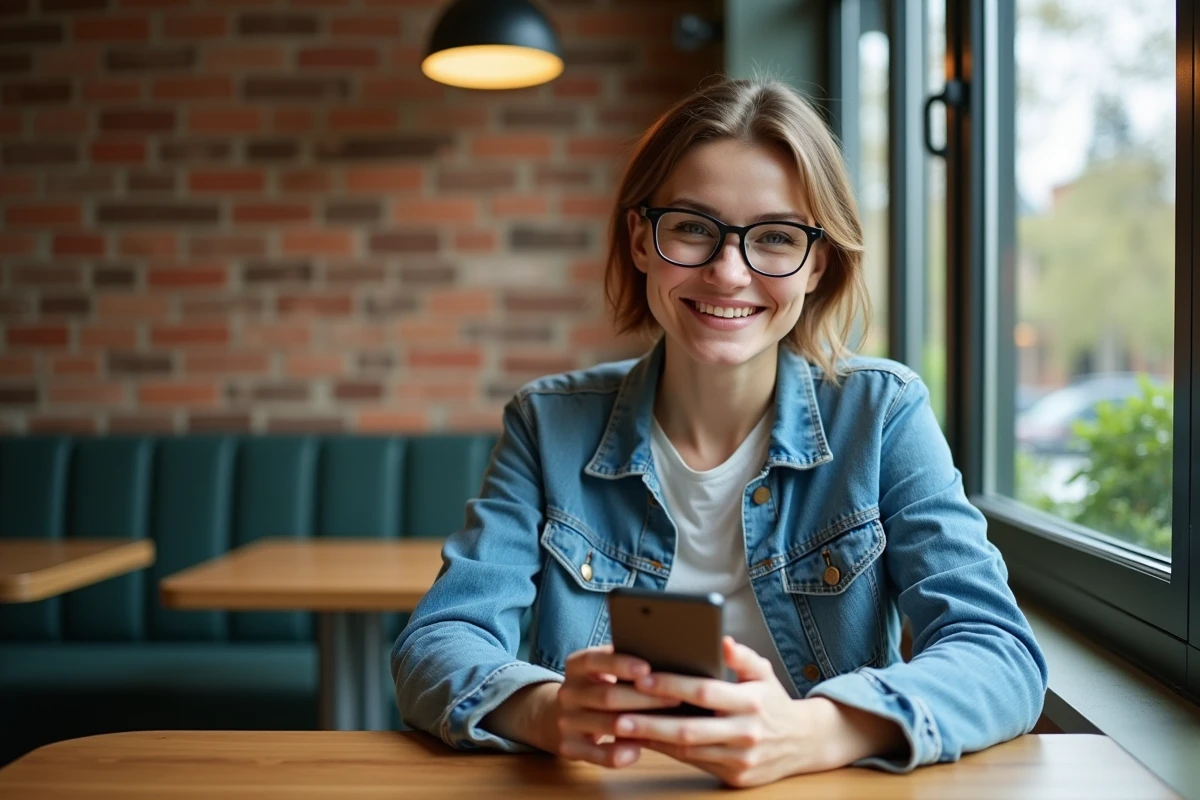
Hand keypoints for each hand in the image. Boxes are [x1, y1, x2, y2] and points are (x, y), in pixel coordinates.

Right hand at [551, 644, 682, 767]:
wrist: (564, 715)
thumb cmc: (600, 686)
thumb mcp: (603, 668)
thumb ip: (624, 662)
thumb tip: (664, 656)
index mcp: (575, 666)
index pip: (593, 660)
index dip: (620, 664)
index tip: (647, 668)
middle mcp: (567, 692)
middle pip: (606, 695)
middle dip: (643, 698)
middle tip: (675, 697)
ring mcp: (565, 720)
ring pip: (605, 724)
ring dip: (636, 724)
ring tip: (665, 724)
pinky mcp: (569, 746)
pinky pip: (596, 754)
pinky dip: (617, 753)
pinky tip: (637, 751)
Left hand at [612, 637, 902, 786]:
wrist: (804, 743)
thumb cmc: (773, 702)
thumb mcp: (764, 673)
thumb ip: (742, 656)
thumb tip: (722, 639)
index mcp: (751, 702)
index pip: (705, 691)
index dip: (672, 685)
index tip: (643, 679)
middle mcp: (745, 733)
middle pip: (690, 729)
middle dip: (651, 723)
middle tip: (618, 715)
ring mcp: (740, 759)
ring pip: (688, 751)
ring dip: (653, 741)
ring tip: (623, 730)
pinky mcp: (735, 777)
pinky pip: (695, 764)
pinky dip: (668, 753)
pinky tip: (646, 742)